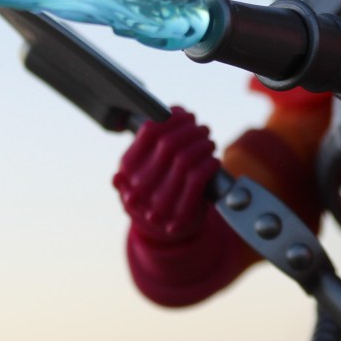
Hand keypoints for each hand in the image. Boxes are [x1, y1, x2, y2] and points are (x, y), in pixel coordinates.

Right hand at [113, 107, 219, 242]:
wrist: (162, 230)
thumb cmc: (156, 187)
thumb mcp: (146, 164)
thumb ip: (155, 139)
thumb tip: (172, 111)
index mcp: (128, 167)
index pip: (150, 130)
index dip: (172, 118)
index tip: (184, 114)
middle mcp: (139, 184)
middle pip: (170, 143)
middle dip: (191, 130)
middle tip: (201, 128)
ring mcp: (159, 201)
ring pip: (186, 159)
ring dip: (202, 145)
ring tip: (208, 142)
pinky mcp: (181, 213)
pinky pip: (198, 178)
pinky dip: (209, 163)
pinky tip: (213, 159)